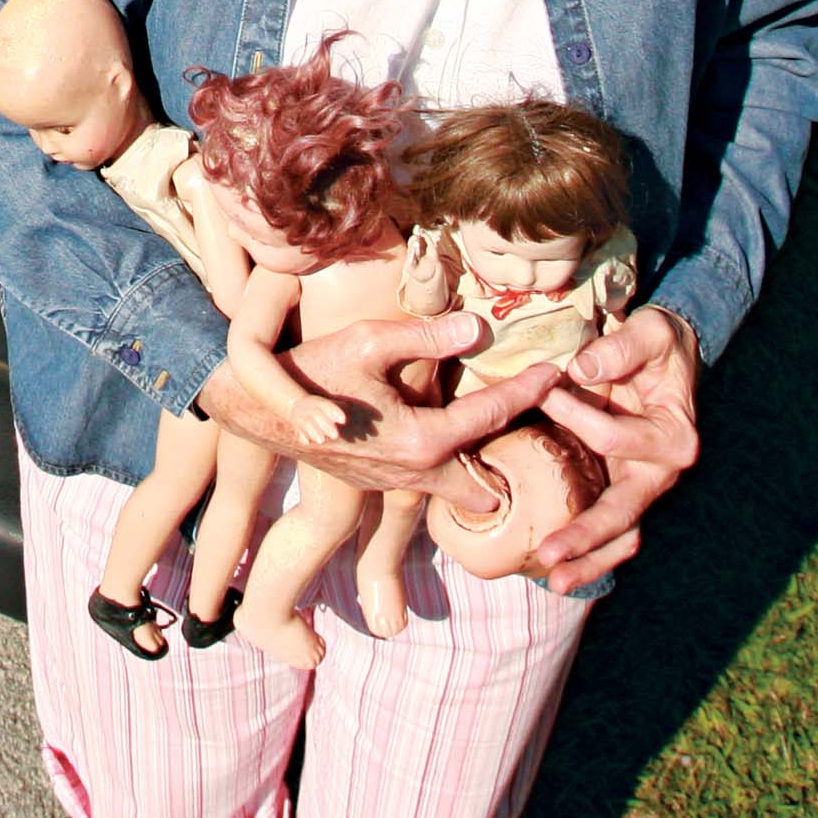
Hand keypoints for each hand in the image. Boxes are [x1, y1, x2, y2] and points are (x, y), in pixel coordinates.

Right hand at [196, 313, 560, 500]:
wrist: (259, 409)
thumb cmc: (313, 370)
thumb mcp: (368, 342)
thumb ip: (425, 337)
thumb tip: (478, 328)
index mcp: (421, 439)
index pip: (490, 415)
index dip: (528, 390)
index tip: (558, 372)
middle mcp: (415, 473)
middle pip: (486, 478)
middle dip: (517, 460)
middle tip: (550, 436)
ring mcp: (396, 485)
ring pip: (458, 489)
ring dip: (487, 472)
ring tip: (517, 450)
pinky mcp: (380, 484)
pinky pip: (433, 486)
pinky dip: (458, 475)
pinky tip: (467, 457)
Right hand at [288, 393, 356, 444]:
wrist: (295, 404)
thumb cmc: (318, 407)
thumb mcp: (326, 404)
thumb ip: (337, 410)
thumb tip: (344, 420)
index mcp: (319, 402)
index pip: (327, 406)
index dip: (335, 412)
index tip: (343, 420)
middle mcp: (310, 409)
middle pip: (317, 416)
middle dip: (326, 426)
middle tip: (335, 436)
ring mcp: (302, 417)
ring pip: (307, 424)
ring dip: (314, 432)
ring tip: (322, 440)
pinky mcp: (297, 427)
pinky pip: (298, 431)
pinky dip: (302, 436)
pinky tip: (307, 442)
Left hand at [531, 304, 702, 592]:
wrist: (667, 356)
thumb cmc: (658, 344)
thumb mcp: (650, 331)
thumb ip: (621, 348)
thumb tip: (581, 369)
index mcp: (674, 437)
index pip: (614, 439)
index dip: (576, 415)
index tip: (546, 386)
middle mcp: (661, 472)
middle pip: (623, 513)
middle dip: (585, 536)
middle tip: (548, 556)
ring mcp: (642, 487)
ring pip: (620, 537)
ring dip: (588, 560)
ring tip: (553, 580)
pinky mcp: (624, 491)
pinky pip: (611, 533)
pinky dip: (588, 552)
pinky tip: (558, 571)